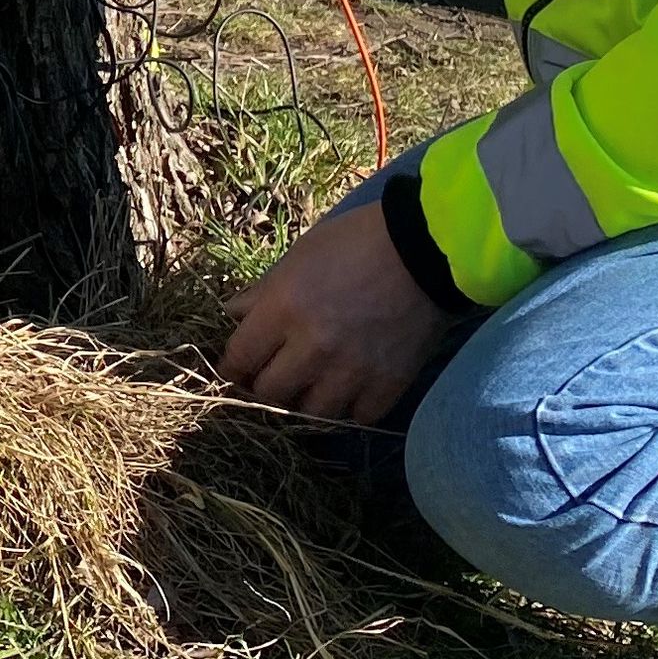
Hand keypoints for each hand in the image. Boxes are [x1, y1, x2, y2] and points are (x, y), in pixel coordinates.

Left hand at [221, 187, 454, 423]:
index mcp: (283, 309)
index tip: (235, 372)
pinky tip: (353, 389)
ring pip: (312, 413)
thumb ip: (264, 292)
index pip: (240, 358)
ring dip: (309, 400)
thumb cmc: (355, 242)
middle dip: (267, 385)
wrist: (426, 247)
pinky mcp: (387, 384)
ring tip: (314, 385)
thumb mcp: (299, 256)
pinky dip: (352, 406)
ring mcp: (351, 371)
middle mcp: (312, 348)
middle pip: (270, 392)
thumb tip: (235, 316)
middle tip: (275, 377)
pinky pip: (357, 416)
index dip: (231, 368)